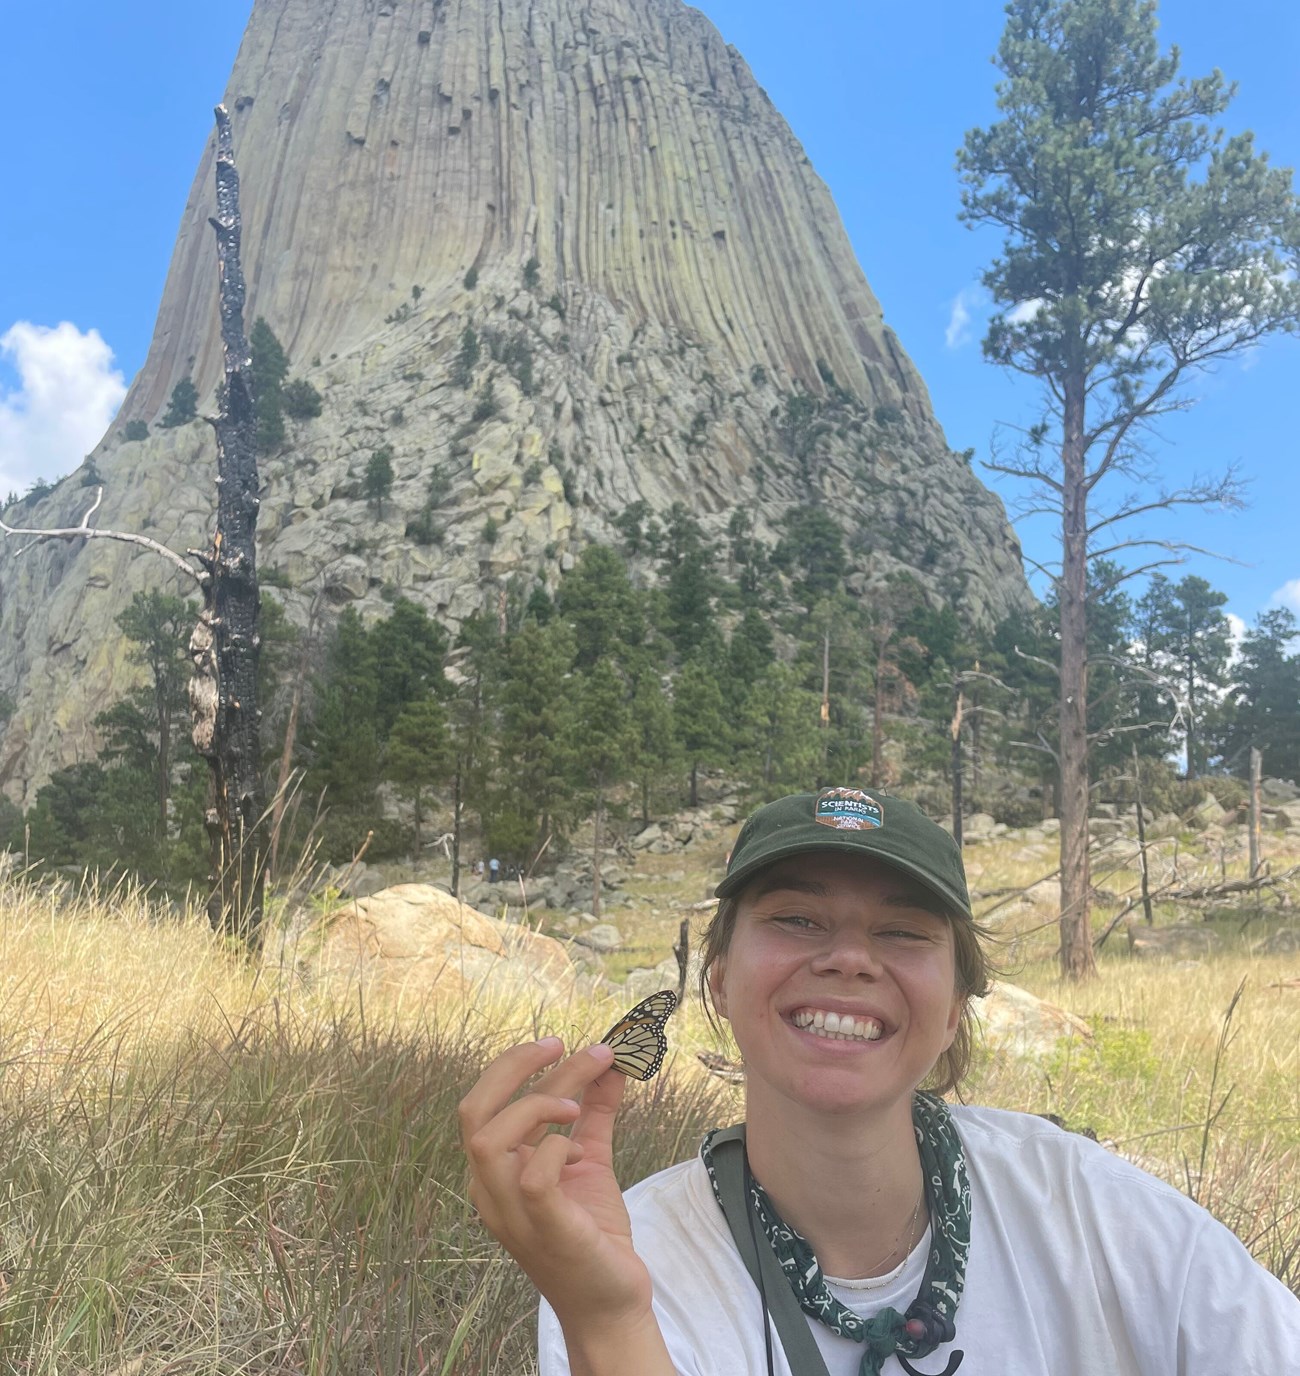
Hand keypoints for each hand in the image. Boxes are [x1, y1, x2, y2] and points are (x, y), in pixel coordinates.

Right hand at [459, 1037, 655, 1330]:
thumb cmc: (592, 1232)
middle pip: (473, 1111)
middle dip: (514, 1067)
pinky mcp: (542, 1226)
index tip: (559, 1042)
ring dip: (535, 1105)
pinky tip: (580, 1153)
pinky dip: (558, 1146)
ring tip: (575, 1105)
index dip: (515, 1064)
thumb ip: (595, 1112)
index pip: (481, 1102)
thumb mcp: (591, 1159)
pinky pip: (533, 1173)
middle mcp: (491, 1189)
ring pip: (489, 1138)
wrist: (611, 1299)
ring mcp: (510, 1210)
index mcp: (495, 1170)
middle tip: (559, 1045)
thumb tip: (610, 1063)